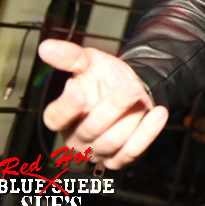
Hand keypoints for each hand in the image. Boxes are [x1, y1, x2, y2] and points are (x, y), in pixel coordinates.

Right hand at [38, 39, 168, 169]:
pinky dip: (148, 133)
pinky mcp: (119, 158)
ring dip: (132, 119)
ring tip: (143, 96)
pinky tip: (159, 113)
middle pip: (90, 130)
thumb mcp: (88, 62)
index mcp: (62, 116)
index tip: (81, 94)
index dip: (67, 109)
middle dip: (114, 107)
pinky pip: (132, 152)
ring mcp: (97, 151)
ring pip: (112, 142)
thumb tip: (46, 47)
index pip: (56, 119)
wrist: (132, 87)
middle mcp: (76, 138)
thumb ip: (69, 57)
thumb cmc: (104, 78)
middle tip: (133, 87)